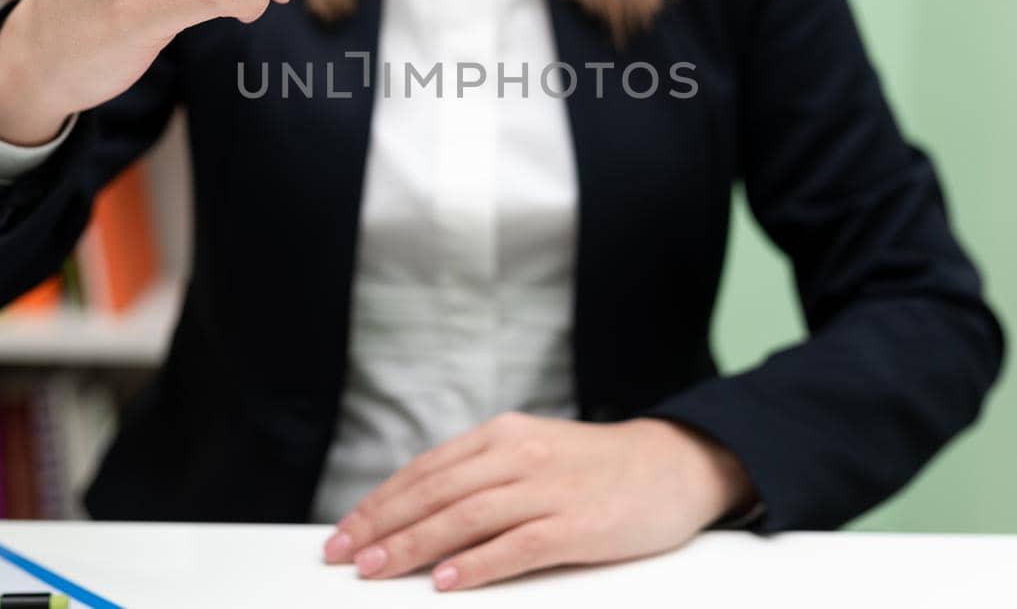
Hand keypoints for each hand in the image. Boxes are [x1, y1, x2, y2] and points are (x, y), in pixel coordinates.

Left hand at [321, 412, 756, 591]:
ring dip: (414, 545)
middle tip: (344, 556)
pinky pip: (518, 546)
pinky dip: (479, 565)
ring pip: (465, 518)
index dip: (379, 502)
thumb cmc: (594, 468)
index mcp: (502, 435)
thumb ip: (480, 475)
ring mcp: (548, 490)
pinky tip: (448, 582)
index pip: (425, 471)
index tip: (344, 532)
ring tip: (377, 569)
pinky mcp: (577, 526)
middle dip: (382, 527)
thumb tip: (417, 511)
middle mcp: (519, 456)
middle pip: (435, 493)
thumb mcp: (530, 453)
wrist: (672, 465)